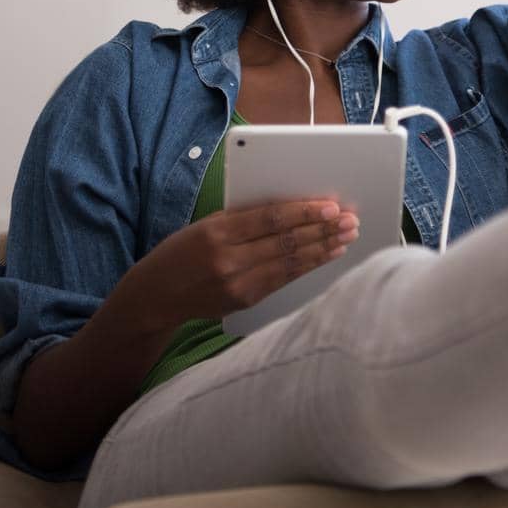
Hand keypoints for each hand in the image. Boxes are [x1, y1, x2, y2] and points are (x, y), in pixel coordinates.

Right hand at [124, 198, 360, 329]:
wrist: (157, 295)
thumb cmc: (183, 251)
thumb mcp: (207, 223)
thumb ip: (244, 216)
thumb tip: (292, 206)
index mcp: (218, 232)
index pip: (270, 219)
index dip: (304, 213)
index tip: (331, 207)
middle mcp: (229, 260)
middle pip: (285, 242)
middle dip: (322, 230)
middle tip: (350, 220)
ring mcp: (238, 284)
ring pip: (290, 262)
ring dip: (323, 248)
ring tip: (347, 236)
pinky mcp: (245, 301)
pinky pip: (283, 279)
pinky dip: (309, 265)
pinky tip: (327, 255)